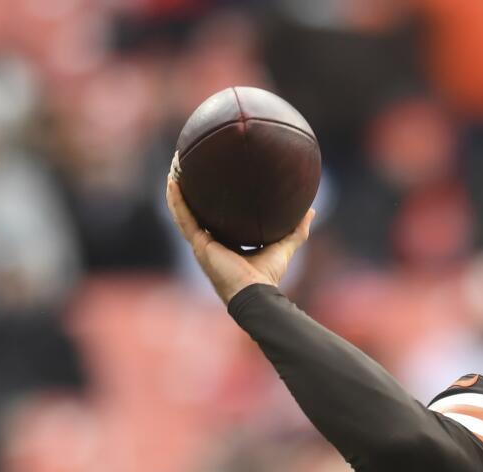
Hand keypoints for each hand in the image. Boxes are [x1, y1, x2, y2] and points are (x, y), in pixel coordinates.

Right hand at [165, 152, 313, 304]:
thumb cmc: (267, 275)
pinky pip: (183, 218)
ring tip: (174, 167)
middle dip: (189, 190)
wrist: (256, 292)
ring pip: (184, 211)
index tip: (211, 180)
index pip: (216, 218)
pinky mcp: (199, 244)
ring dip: (177, 190)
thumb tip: (311, 210)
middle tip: (187, 167)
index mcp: (226, 243)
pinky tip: (172, 182)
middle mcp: (210, 242)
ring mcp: (202, 243)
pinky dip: (176, 200)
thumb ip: (297, 230)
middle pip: (196, 211)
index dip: (212, 201)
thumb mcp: (284, 246)